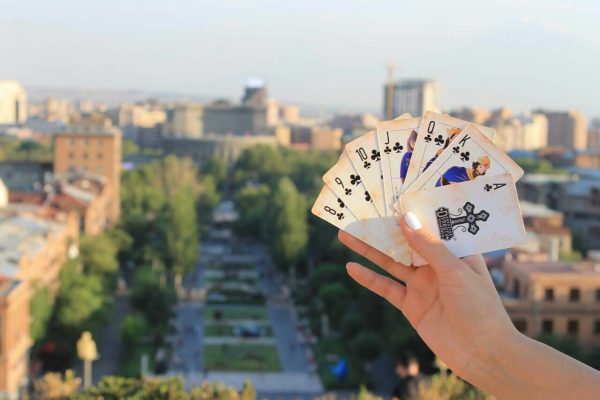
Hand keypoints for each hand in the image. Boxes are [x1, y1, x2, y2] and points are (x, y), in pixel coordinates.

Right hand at [339, 212, 517, 384]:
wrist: (483, 354)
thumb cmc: (480, 308)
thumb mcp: (456, 271)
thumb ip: (429, 246)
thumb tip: (405, 219)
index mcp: (455, 251)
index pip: (429, 224)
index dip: (410, 210)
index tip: (390, 193)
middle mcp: (436, 264)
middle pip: (404, 241)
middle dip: (383, 227)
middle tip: (359, 211)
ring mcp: (422, 284)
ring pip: (390, 261)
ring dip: (369, 249)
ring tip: (346, 234)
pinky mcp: (411, 305)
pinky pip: (386, 287)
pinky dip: (368, 278)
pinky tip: (351, 267)